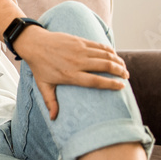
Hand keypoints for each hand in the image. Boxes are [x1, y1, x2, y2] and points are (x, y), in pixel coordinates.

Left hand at [13, 26, 129, 119]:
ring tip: (124, 67)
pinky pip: (99, 46)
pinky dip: (109, 50)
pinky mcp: (79, 41)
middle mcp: (77, 62)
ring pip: (105, 55)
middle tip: (126, 76)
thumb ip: (50, 102)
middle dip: (120, 71)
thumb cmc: (39, 66)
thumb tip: (53, 118)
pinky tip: (115, 55)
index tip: (121, 86)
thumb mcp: (43, 85)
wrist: (34, 44)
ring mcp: (79, 50)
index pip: (96, 81)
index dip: (111, 84)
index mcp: (70, 75)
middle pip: (105, 66)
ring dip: (117, 61)